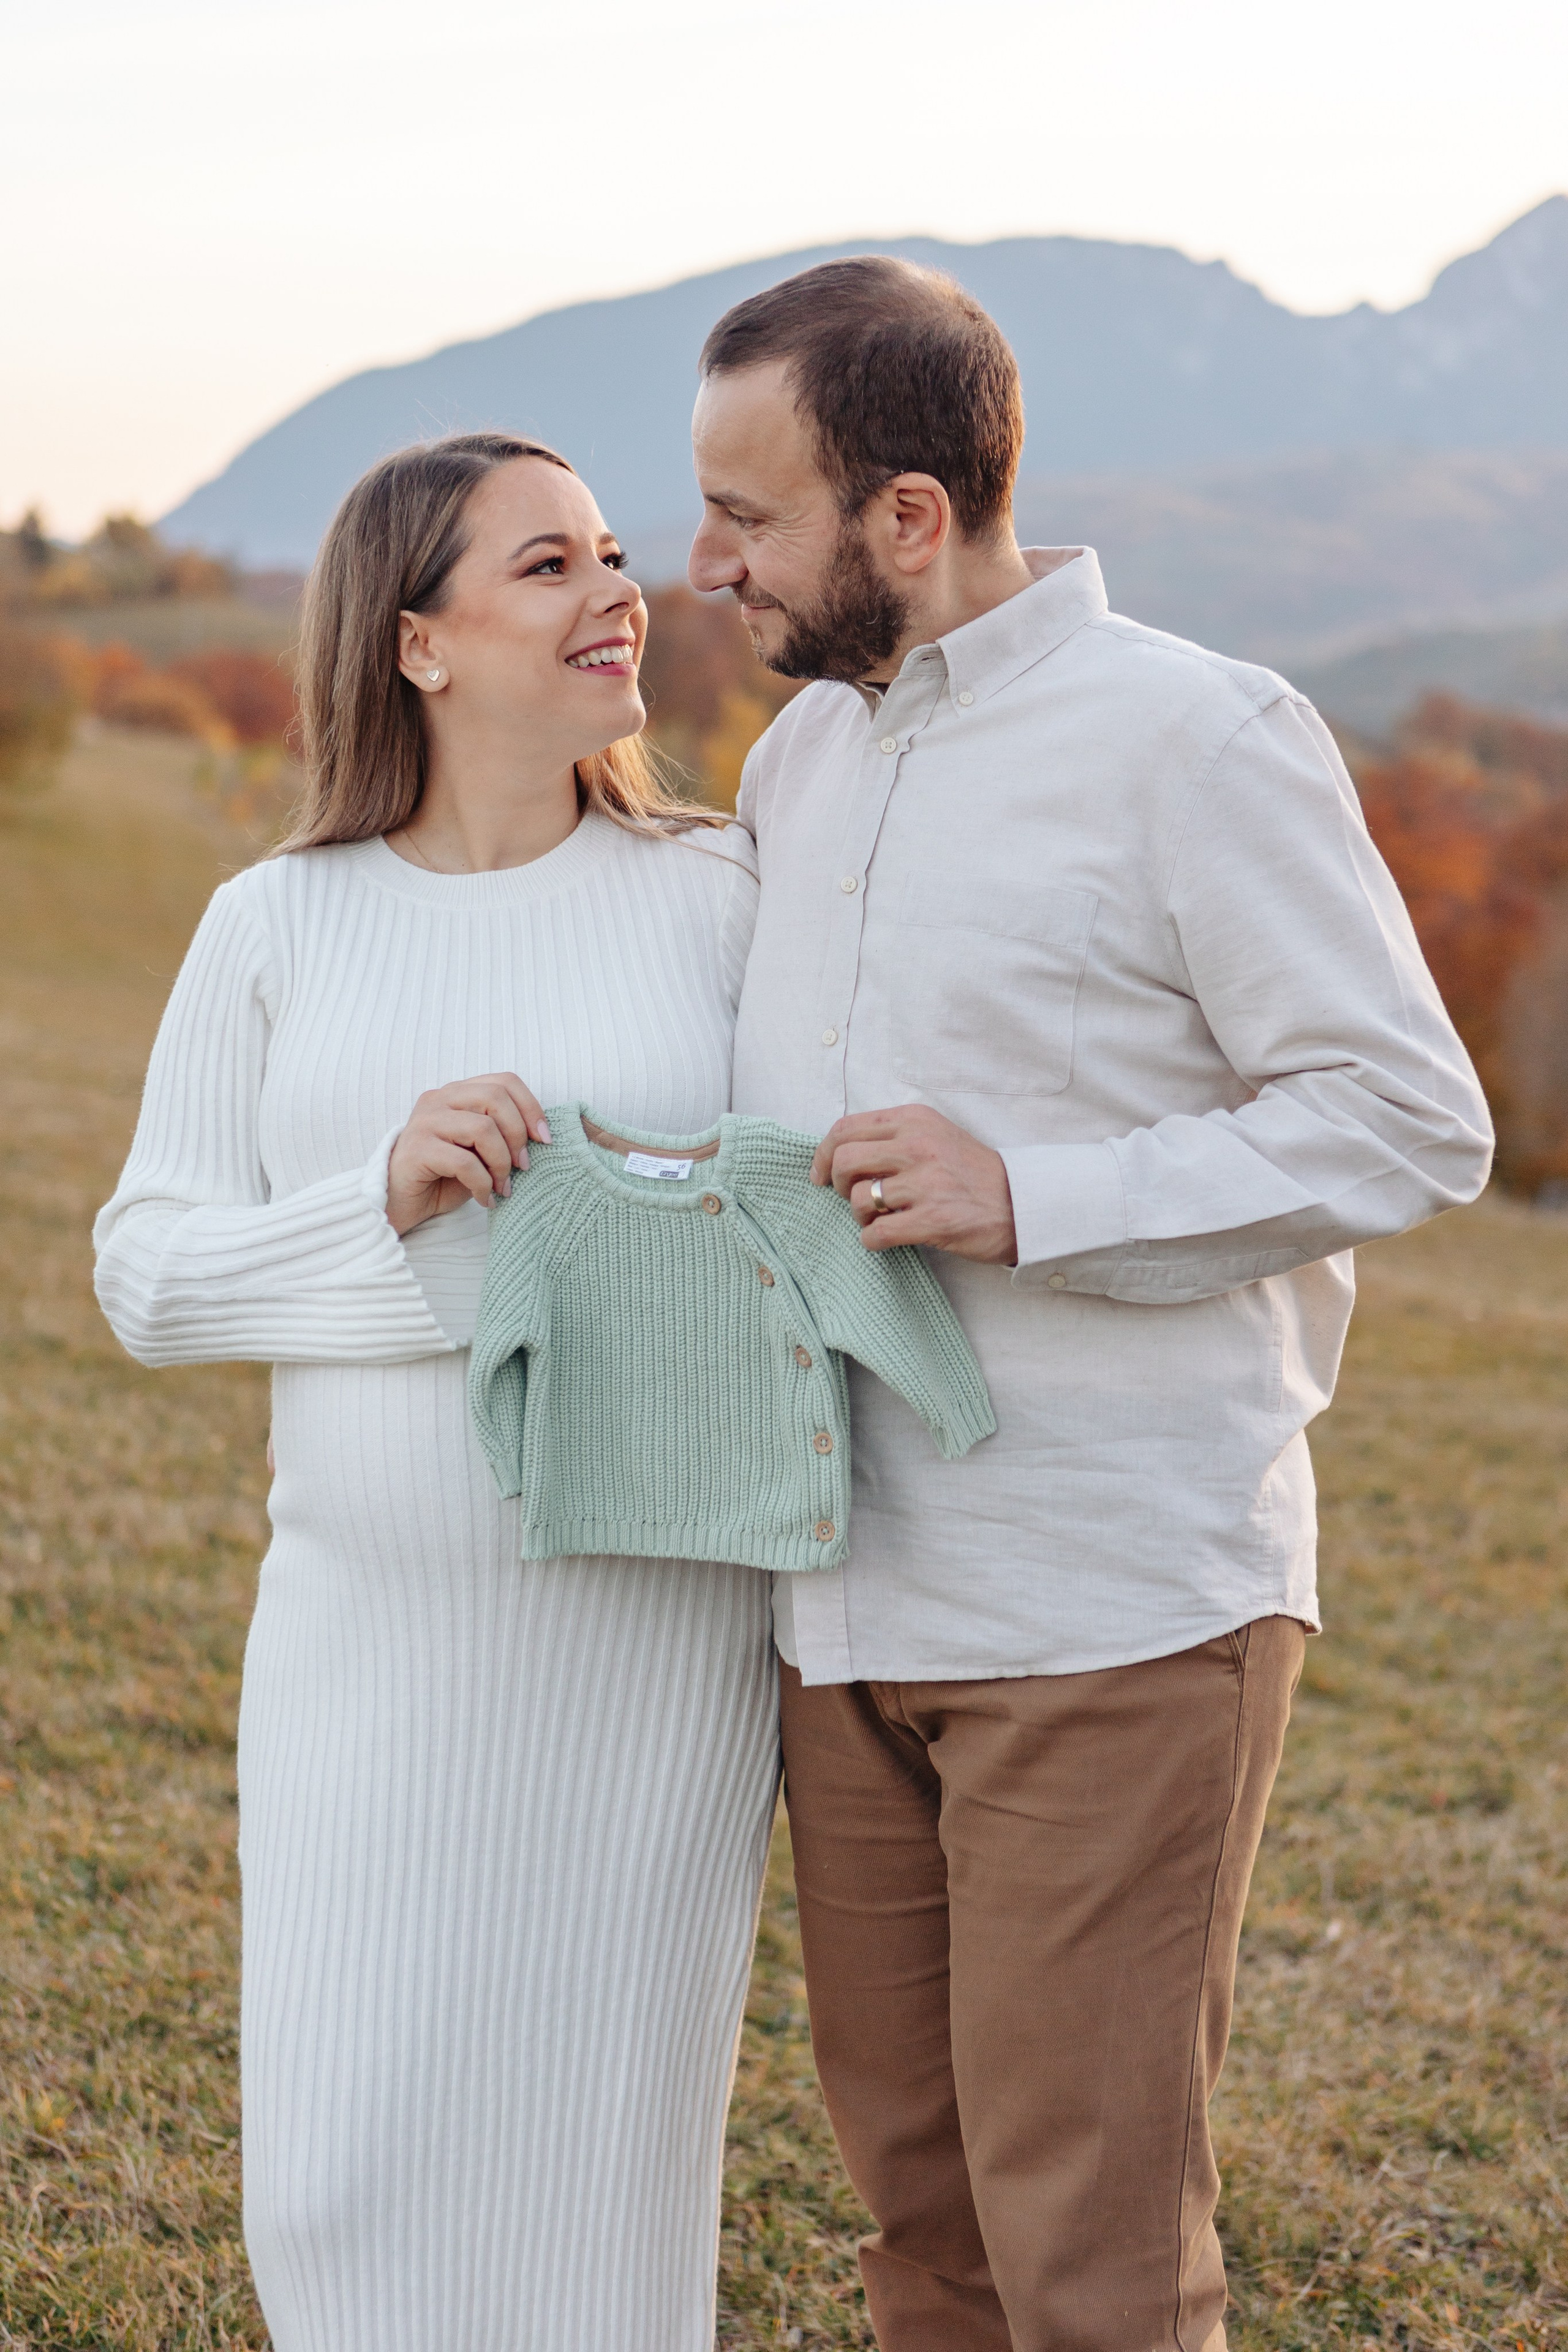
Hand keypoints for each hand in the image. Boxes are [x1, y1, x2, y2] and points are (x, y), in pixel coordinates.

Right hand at [385, 1073, 550, 1235]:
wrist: (400, 1203)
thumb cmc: (444, 1176)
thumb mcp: (479, 1150)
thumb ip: (501, 1135)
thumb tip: (541, 1137)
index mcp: (457, 1093)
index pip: (504, 1081)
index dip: (531, 1108)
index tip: (545, 1140)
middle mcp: (439, 1099)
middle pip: (496, 1098)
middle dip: (518, 1135)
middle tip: (523, 1167)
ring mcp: (425, 1121)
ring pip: (483, 1128)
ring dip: (501, 1163)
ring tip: (502, 1186)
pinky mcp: (417, 1148)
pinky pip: (464, 1161)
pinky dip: (482, 1184)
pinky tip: (484, 1198)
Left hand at [810, 1104, 1017, 1263]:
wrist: (1021, 1203)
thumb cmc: (972, 1173)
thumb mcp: (935, 1136)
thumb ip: (892, 1137)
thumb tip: (839, 1154)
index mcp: (914, 1120)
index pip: (845, 1128)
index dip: (823, 1154)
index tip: (820, 1175)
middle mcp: (918, 1146)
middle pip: (844, 1161)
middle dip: (836, 1185)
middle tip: (849, 1198)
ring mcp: (926, 1183)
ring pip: (857, 1199)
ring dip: (859, 1216)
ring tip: (879, 1218)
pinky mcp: (932, 1220)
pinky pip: (876, 1233)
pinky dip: (872, 1240)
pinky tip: (886, 1238)